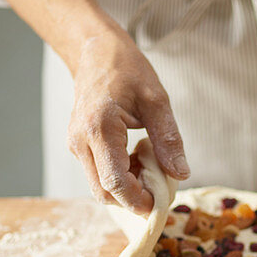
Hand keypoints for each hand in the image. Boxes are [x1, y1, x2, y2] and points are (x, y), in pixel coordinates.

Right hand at [66, 29, 189, 212]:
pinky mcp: (78, 146)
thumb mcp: (157, 100)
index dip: (136, 200)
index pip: (114, 181)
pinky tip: (137, 160)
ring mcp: (76, 145)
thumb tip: (181, 174)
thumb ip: (168, 139)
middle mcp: (81, 141)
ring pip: (99, 186)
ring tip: (149, 168)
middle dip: (132, 199)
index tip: (159, 204)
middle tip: (159, 190)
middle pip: (103, 192)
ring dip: (126, 189)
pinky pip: (98, 173)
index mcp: (99, 128)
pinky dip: (119, 177)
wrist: (95, 52)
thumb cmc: (126, 70)